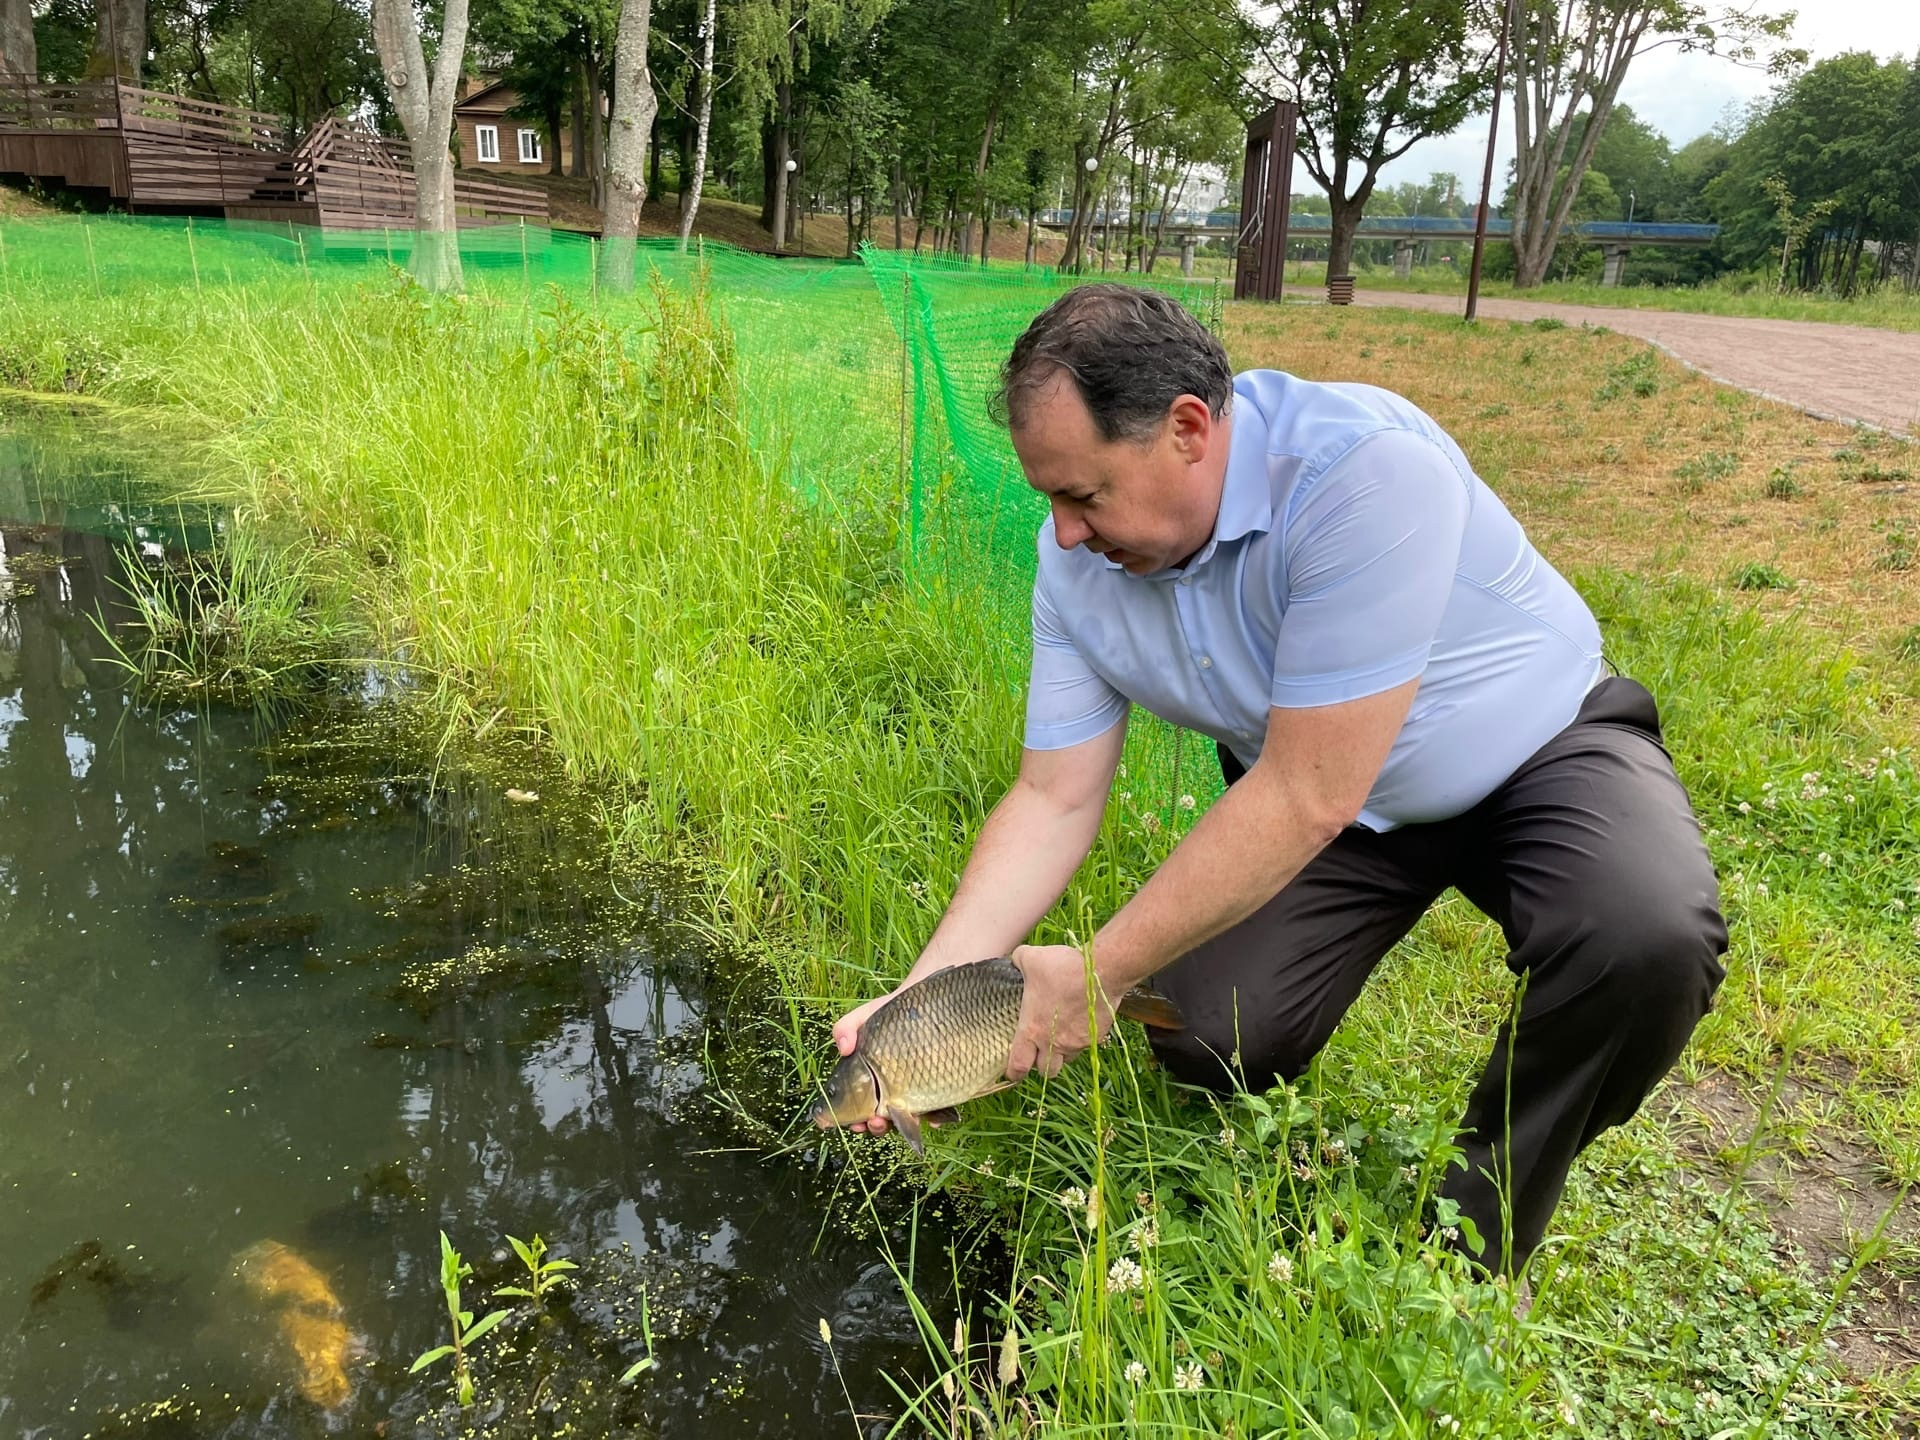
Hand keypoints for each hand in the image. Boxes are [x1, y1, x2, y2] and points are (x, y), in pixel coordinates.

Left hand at [1004, 943, 1116, 1082]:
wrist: (1101, 972)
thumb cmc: (1063, 968)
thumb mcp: (1031, 958)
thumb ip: (1018, 961)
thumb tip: (1016, 960)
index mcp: (1032, 1029)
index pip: (1018, 1065)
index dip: (1014, 1072)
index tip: (1012, 1071)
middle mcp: (1053, 1042)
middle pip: (1046, 1071)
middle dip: (1041, 1065)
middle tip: (1038, 1052)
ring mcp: (1076, 1042)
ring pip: (1067, 1059)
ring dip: (1062, 1052)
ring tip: (1060, 1034)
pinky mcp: (1095, 1037)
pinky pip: (1086, 1045)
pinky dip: (1081, 1038)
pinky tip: (1080, 1021)